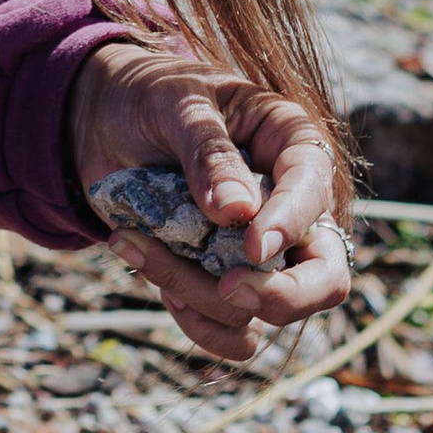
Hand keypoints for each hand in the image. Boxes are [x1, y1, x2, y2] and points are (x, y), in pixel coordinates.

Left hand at [70, 39, 352, 360]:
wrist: (105, 122)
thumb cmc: (152, 97)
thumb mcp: (177, 103)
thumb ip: (208, 151)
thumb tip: (237, 211)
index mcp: (291, 147)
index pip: (315, 193)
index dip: (292, 224)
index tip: (253, 246)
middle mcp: (288, 209)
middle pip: (326, 279)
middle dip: (284, 296)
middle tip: (228, 287)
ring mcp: (259, 257)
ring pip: (264, 314)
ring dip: (200, 297)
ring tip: (134, 245)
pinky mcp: (223, 286)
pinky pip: (232, 335)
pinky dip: (192, 321)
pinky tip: (147, 267)